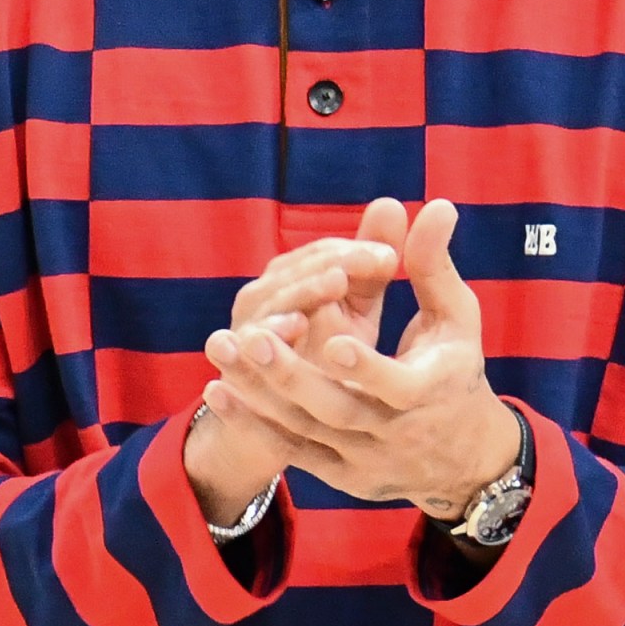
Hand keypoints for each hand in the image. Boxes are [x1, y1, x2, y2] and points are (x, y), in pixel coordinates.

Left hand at [205, 200, 519, 520]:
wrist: (463, 455)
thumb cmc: (455, 365)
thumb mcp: (455, 317)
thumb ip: (433, 264)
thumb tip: (438, 204)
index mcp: (432, 391)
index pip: (396, 386)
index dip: (365, 368)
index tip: (331, 340)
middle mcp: (397, 433)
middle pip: (338, 410)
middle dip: (290, 375)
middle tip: (249, 336)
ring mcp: (366, 459)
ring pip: (306, 431)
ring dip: (258, 395)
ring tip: (221, 351)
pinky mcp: (341, 475)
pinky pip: (291, 450)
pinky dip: (253, 423)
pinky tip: (218, 389)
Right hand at [231, 198, 405, 354]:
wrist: (285, 422)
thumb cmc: (328, 361)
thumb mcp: (355, 308)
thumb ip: (370, 263)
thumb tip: (392, 203)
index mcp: (291, 275)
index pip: (325, 254)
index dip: (358, 251)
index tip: (392, 257)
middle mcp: (263, 292)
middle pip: (300, 269)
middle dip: (339, 264)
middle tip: (378, 262)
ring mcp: (245, 323)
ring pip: (276, 297)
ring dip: (306, 288)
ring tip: (338, 282)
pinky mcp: (232, 358)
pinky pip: (250, 340)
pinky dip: (270, 330)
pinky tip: (297, 325)